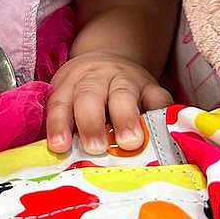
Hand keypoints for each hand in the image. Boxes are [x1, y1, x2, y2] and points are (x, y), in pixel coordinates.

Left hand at [46, 51, 171, 154]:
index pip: (60, 103)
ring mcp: (126, 81)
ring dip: (126, 120)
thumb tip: (64, 158)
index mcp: (70, 84)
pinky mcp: (152, 87)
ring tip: (128, 143)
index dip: (58, 124)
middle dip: (91, 123)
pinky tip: (161, 134)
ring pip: (123, 96)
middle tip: (94, 147)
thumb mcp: (68, 100)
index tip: (59, 146)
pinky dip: (161, 116)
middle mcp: (96, 79)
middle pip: (90, 96)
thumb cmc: (84, 93)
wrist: (109, 60)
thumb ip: (67, 126)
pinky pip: (159, 100)